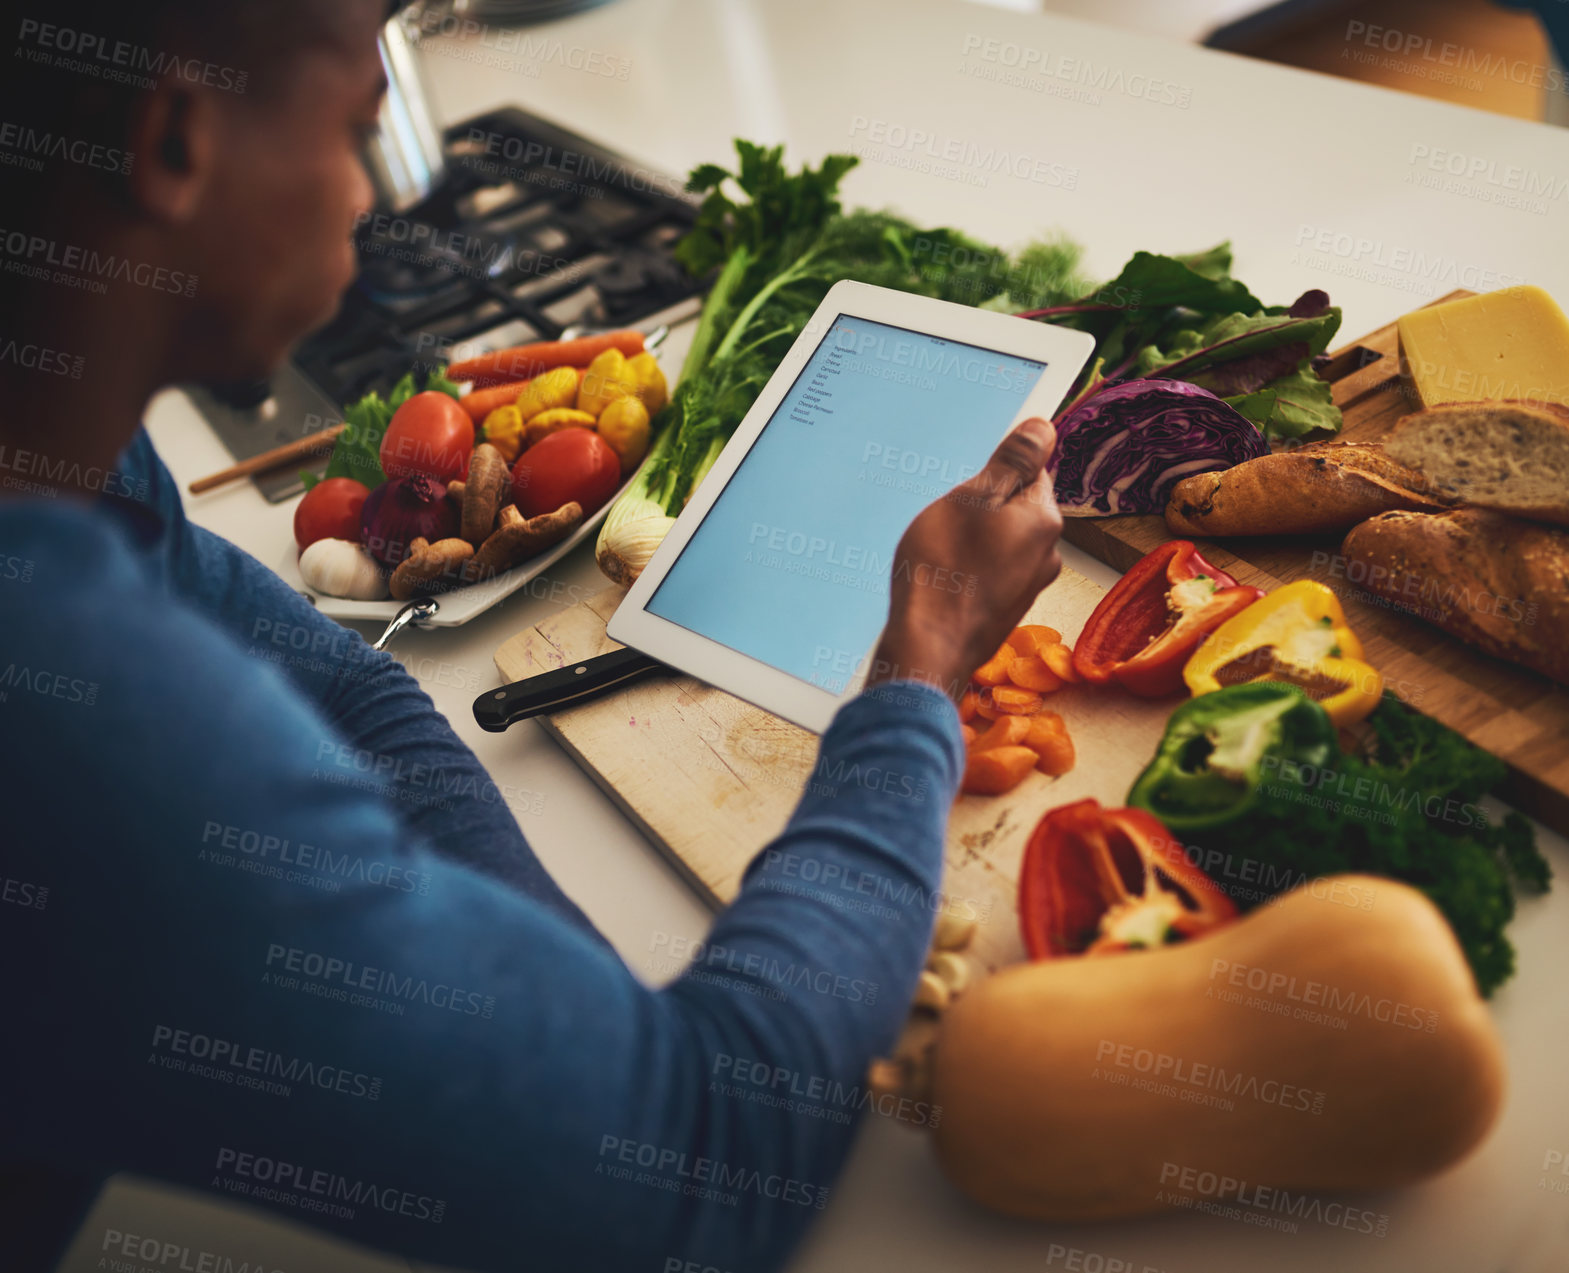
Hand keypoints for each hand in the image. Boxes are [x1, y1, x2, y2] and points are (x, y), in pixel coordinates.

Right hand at [866, 418, 1063, 699]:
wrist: (930, 649)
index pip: (1032, 470)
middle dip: (983, 506)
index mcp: (1043, 519)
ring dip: (975, 538)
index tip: (966, 484)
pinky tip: (945, 576)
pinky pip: (993, 570)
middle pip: (1017, 507)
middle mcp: (1048, 552)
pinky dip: (971, 567)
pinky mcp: (1009, 608)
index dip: (995, 471)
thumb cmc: (944, 572)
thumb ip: (1010, 463)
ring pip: (1002, 540)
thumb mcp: (970, 500)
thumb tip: (1044, 428)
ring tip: (941, 551)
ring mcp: (1030, 584)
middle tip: (946, 518)